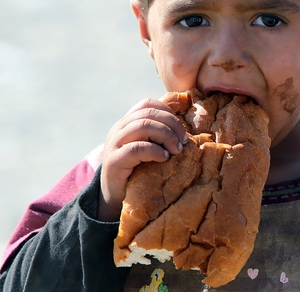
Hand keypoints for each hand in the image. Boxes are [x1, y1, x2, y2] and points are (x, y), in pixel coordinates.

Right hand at [97, 98, 186, 221]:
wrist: (114, 195)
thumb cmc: (137, 170)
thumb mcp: (147, 148)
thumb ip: (157, 136)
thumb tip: (185, 131)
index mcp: (126, 123)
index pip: (147, 104)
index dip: (167, 112)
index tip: (180, 129)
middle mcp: (118, 129)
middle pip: (148, 114)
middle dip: (172, 125)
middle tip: (183, 141)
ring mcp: (114, 144)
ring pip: (143, 126)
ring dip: (166, 136)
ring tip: (176, 150)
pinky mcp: (114, 161)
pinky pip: (137, 148)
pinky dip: (155, 151)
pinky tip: (164, 158)